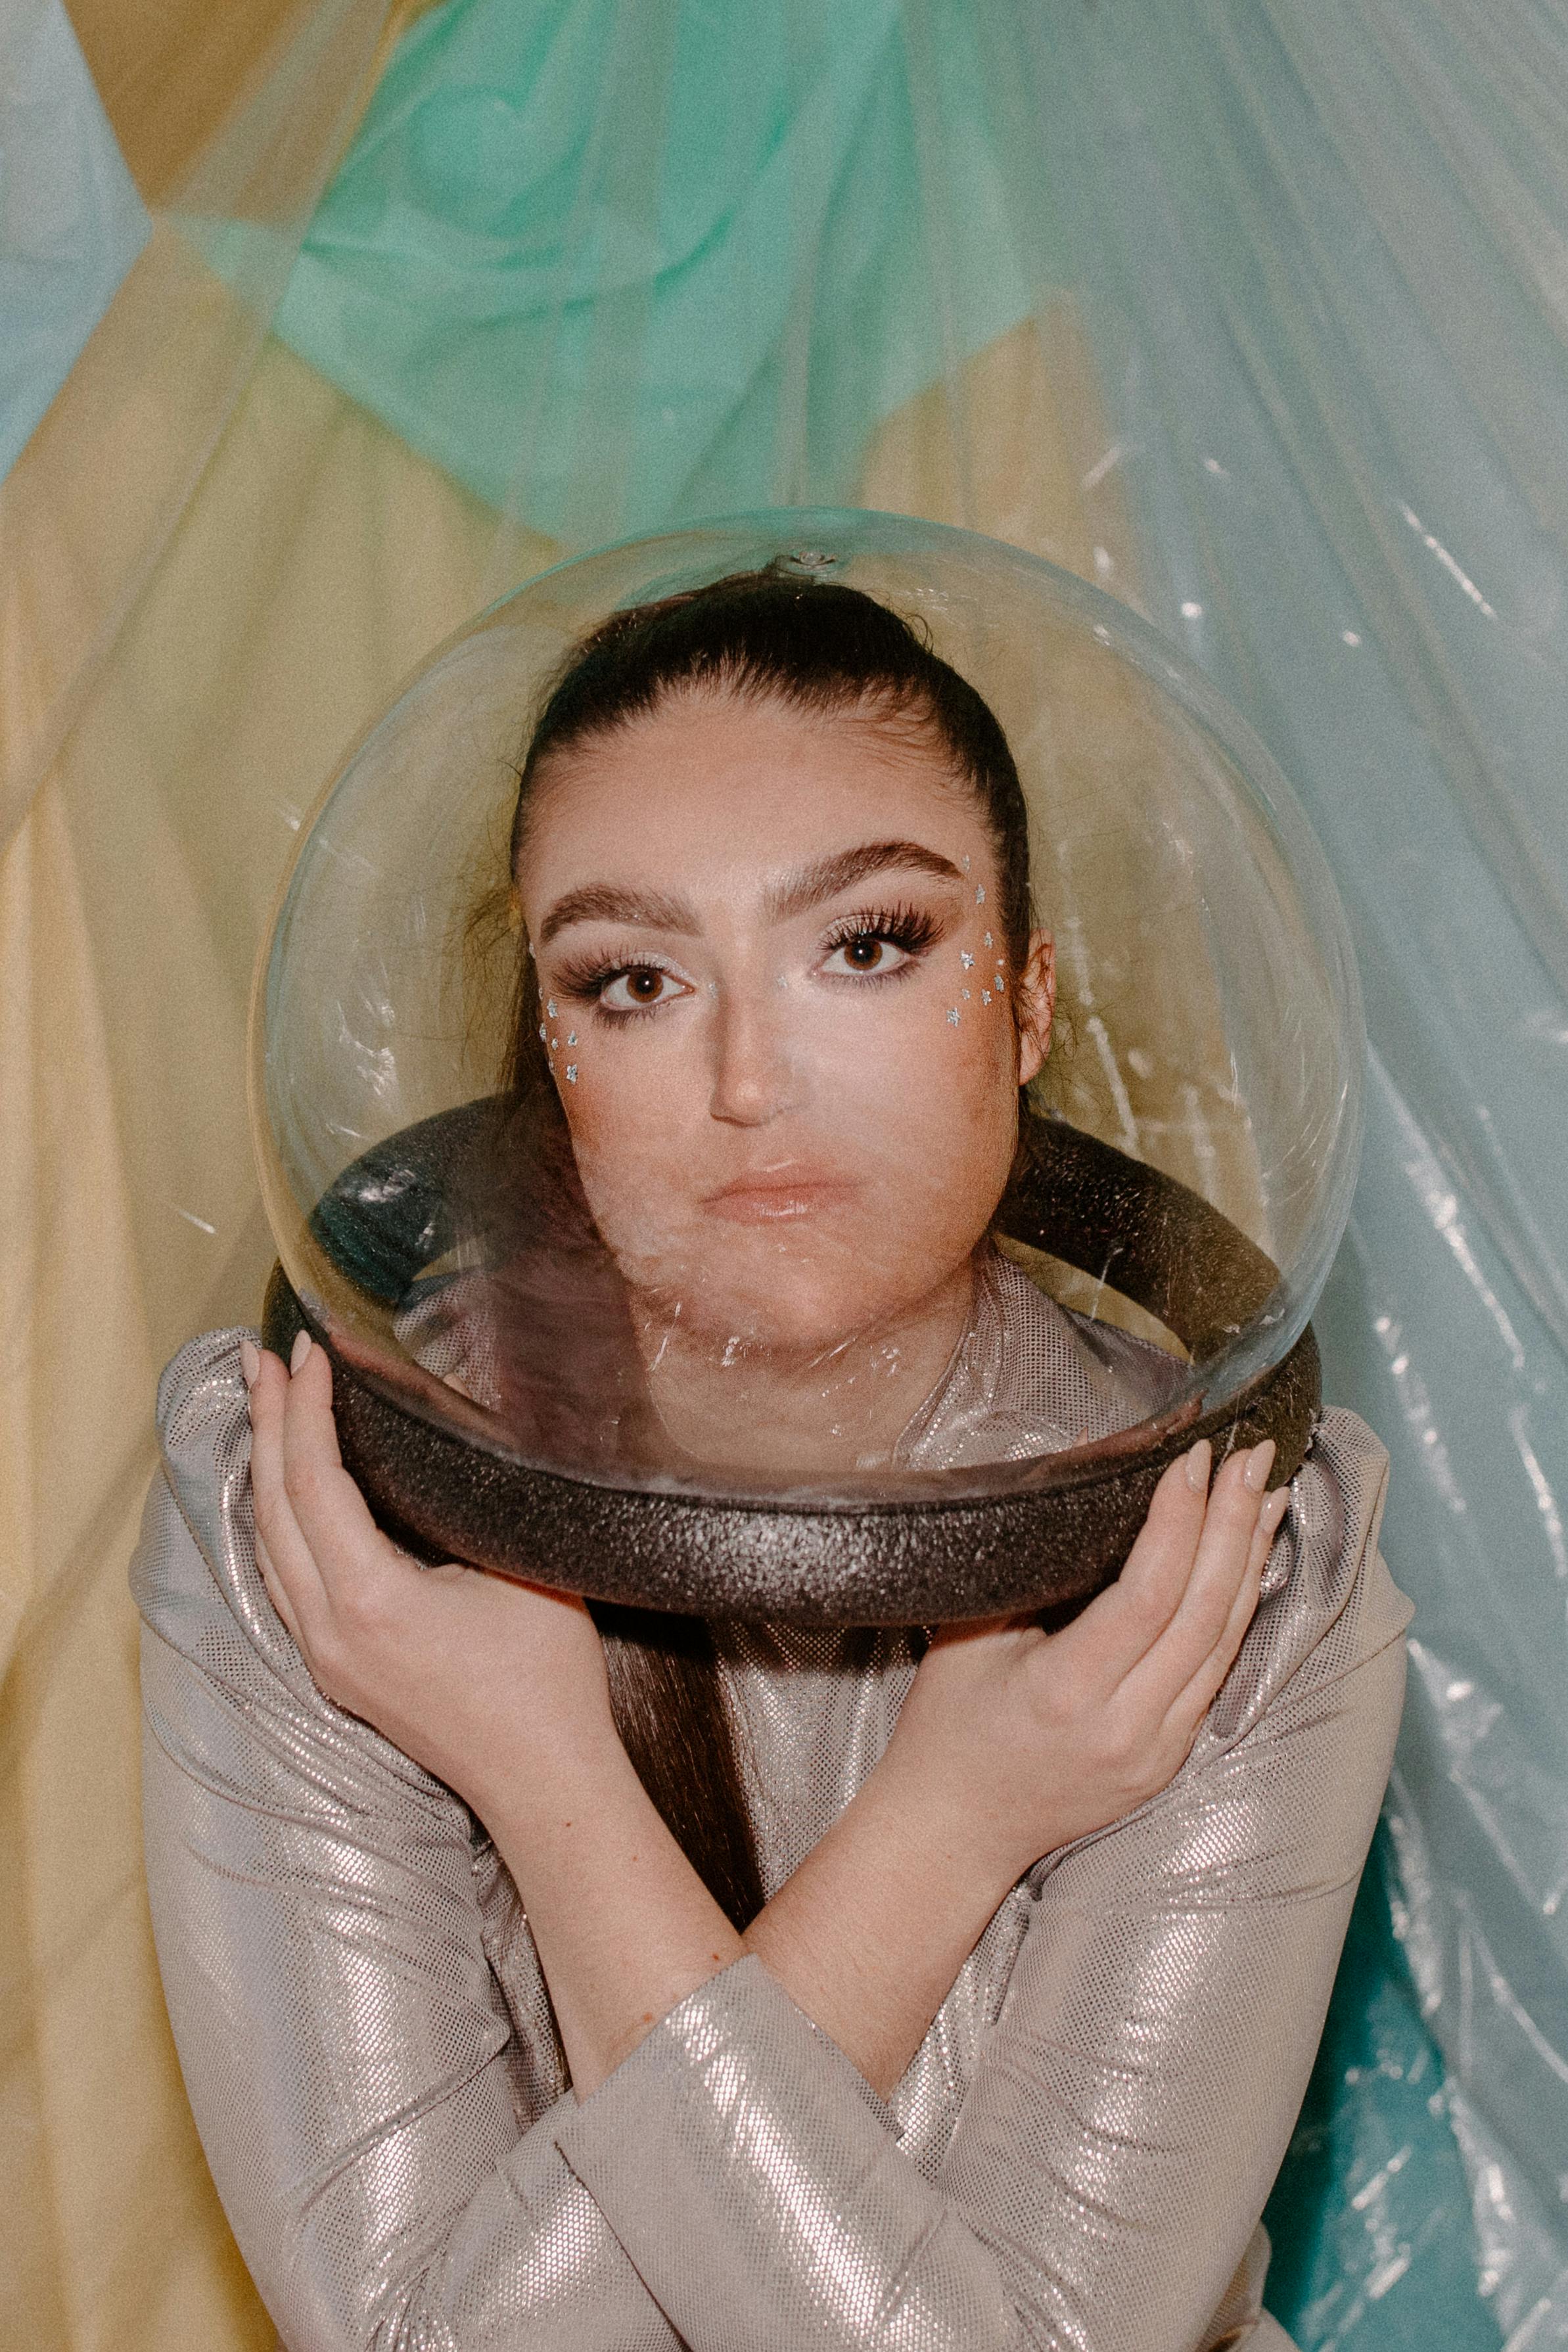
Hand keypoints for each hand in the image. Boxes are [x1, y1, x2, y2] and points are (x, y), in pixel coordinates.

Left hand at [242, 1332, 615, 1812]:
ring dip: (262, 1469)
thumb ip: (479, 1496)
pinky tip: (286, 1490)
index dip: (305, 1407)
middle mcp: (328, 1630)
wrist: (546, 1783)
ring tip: (264, 1407)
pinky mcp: (336, 1672)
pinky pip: (282, 1580)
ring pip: (265, 1546)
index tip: (311, 1349)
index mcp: (369, 1600)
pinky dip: (276, 1518)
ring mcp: (325, 1657)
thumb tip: (459, 1424)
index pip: (313, 1480)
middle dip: (264, 1422)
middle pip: (271, 1507)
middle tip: (261, 1357)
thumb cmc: (548, 1681)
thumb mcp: (523, 1566)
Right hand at [887, 1437, 1286, 1888]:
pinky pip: (1218, 1674)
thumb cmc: (947, 1724)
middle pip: (1203, 1614)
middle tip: (1252, 1457)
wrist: (953, 1830)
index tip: (1192, 1456)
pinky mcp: (1170, 1761)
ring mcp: (1156, 1752)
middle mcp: (1124, 1729)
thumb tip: (1088, 1463)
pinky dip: (1237, 1610)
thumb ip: (1032, 1555)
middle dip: (1232, 1525)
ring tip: (1267, 1495)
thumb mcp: (969, 1632)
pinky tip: (1248, 1564)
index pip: (1148, 1593)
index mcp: (1064, 1693)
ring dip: (1250, 1563)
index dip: (1180, 1519)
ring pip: (1224, 1644)